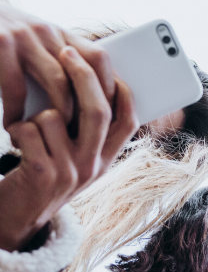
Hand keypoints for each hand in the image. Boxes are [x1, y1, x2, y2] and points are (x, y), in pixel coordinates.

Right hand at [0, 4, 114, 127]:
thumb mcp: (32, 42)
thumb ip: (57, 62)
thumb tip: (91, 99)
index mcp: (59, 33)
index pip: (99, 59)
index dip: (108, 88)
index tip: (107, 117)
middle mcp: (46, 31)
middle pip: (84, 74)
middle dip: (87, 109)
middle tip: (82, 136)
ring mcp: (24, 36)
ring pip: (58, 82)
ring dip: (57, 115)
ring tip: (51, 136)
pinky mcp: (0, 44)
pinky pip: (17, 87)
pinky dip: (18, 112)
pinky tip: (13, 125)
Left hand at [0, 46, 137, 251]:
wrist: (15, 220)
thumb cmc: (40, 178)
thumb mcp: (73, 160)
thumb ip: (85, 133)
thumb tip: (90, 85)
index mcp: (105, 161)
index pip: (128, 120)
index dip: (121, 90)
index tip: (107, 63)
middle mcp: (93, 167)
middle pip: (98, 110)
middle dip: (82, 75)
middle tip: (65, 51)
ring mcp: (70, 172)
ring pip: (55, 117)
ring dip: (34, 116)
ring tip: (27, 131)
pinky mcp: (43, 174)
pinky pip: (29, 130)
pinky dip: (16, 130)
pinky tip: (15, 143)